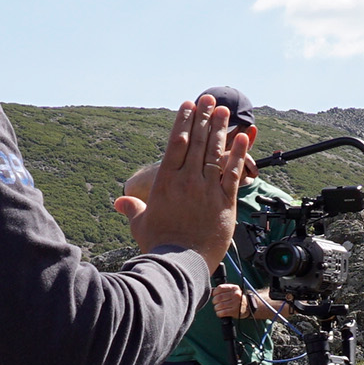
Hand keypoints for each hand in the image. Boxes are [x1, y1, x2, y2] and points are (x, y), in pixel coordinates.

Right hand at [116, 96, 249, 270]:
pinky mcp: (225, 202)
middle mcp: (187, 181)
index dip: (182, 122)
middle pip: (197, 142)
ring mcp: (207, 190)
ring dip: (220, 129)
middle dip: (202, 118)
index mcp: (165, 183)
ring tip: (223, 111)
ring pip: (215, 153)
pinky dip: (239, 154)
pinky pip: (233, 173)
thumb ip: (133, 209)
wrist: (180, 264)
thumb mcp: (140, 224)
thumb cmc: (159, 245)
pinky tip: (243, 138)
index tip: (187, 105)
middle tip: (208, 99)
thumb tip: (120, 202)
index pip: (176, 144)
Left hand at [212, 284, 244, 317]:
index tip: (214, 295)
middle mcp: (236, 295)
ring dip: (216, 308)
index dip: (214, 292)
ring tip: (217, 308)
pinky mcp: (235, 311)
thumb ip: (223, 290)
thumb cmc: (237, 299)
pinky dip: (219, 313)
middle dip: (214, 301)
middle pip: (219, 297)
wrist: (248, 307)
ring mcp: (236, 303)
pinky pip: (222, 312)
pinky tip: (219, 313)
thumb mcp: (232, 291)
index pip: (220, 288)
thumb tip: (211, 291)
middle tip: (215, 303)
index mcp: (234, 288)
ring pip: (220, 305)